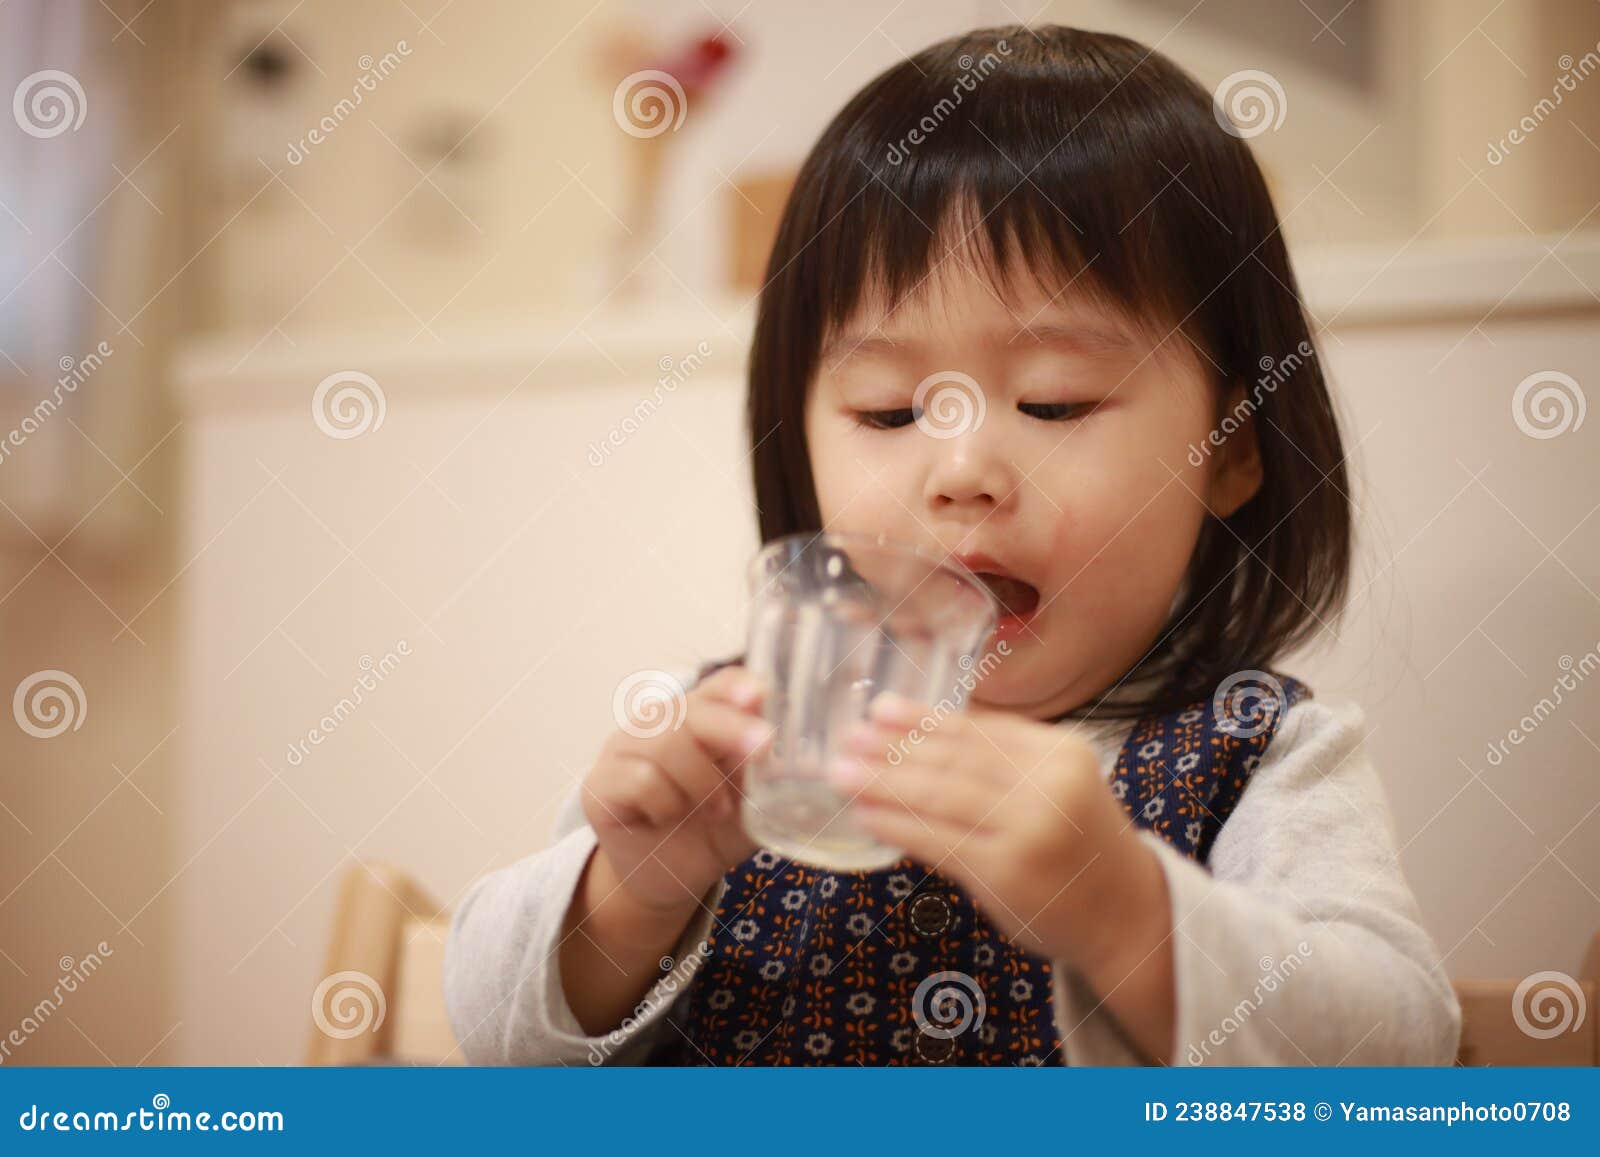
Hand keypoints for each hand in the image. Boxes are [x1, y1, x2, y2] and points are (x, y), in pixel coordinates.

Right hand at [581, 665, 771, 918]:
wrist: (669, 880)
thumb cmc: (714, 831)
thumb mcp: (754, 806)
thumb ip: (775, 782)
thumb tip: (824, 771)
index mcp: (700, 718)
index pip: (718, 685)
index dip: (737, 686)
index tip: (760, 695)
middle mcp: (658, 723)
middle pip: (692, 709)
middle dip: (733, 728)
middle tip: (764, 748)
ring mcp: (623, 749)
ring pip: (667, 743)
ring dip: (702, 782)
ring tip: (716, 810)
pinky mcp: (600, 784)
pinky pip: (640, 779)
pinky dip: (665, 803)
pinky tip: (667, 817)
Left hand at [826, 692, 1162, 974]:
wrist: (1127, 914)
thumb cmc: (1079, 847)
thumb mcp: (1056, 788)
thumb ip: (1001, 764)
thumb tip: (912, 740)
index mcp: (1061, 752)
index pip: (979, 728)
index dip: (923, 718)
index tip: (879, 708)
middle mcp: (1049, 784)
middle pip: (955, 758)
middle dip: (892, 747)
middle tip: (846, 737)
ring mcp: (1029, 829)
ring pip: (940, 795)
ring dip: (883, 782)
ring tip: (841, 773)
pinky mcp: (1006, 872)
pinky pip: (936, 841)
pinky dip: (895, 826)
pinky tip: (865, 817)